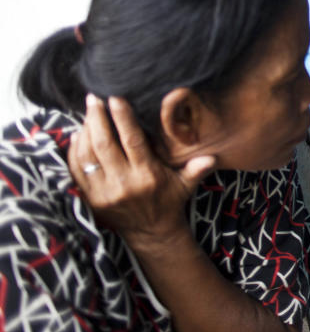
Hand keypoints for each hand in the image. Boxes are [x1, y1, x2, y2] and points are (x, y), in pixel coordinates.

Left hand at [67, 94, 216, 248]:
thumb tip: (212, 157)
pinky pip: (76, 170)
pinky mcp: (90, 199)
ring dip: (85, 130)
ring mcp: (103, 192)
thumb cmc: (169, 202)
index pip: (132, 141)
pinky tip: (79, 134)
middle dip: (97, 118)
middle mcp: (124, 184)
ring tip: (87, 112)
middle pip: (104, 144)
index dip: (122, 118)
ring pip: (87, 155)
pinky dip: (75, 150)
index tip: (115, 98)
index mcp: (147, 176)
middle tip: (93, 97)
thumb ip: (197, 169)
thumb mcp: (186, 185)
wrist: (151, 233)